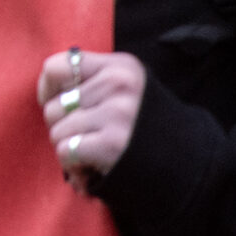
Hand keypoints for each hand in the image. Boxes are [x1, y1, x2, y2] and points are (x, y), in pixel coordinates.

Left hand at [38, 47, 144, 176]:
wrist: (188, 163)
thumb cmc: (145, 127)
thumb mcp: (126, 91)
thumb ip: (92, 83)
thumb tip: (46, 93)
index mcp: (120, 67)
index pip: (57, 66)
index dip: (48, 89)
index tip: (57, 104)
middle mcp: (119, 84)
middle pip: (54, 106)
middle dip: (63, 127)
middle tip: (86, 139)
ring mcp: (117, 113)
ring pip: (57, 131)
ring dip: (69, 149)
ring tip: (92, 155)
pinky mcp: (112, 143)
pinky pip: (65, 151)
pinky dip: (72, 166)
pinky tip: (90, 169)